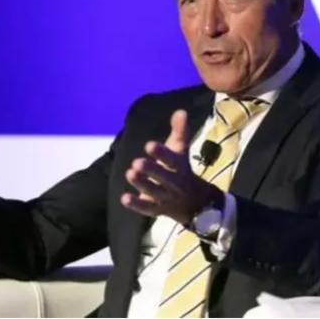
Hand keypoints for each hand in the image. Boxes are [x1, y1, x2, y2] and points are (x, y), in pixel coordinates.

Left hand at [120, 109, 223, 224]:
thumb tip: (180, 111)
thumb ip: (179, 131)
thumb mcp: (181, 150)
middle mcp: (174, 183)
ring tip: (129, 174)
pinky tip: (124, 198)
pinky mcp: (157, 209)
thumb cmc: (181, 169)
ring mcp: (166, 197)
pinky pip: (147, 209)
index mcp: (179, 167)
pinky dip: (136, 205)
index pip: (172, 159)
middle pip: (164, 177)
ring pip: (154, 192)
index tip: (149, 145)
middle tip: (136, 162)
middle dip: (151, 170)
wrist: (196, 203)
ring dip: (141, 184)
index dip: (162, 153)